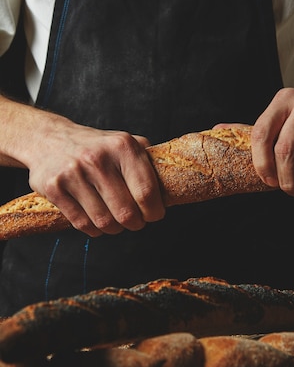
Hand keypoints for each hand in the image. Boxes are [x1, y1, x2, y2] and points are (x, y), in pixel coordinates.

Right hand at [25, 117, 165, 236]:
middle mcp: (98, 158)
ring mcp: (73, 173)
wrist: (49, 138)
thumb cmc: (97, 146)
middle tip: (135, 221)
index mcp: (122, 146)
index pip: (147, 192)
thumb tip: (171, 189)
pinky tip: (97, 221)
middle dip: (135, 223)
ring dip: (115, 229)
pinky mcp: (54, 187)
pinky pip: (81, 224)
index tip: (154, 214)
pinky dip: (94, 229)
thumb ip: (148, 162)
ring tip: (116, 221)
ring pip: (104, 222)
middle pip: (126, 213)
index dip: (154, 212)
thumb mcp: (124, 143)